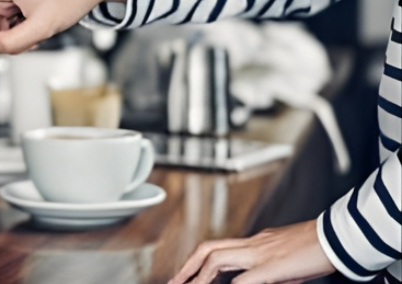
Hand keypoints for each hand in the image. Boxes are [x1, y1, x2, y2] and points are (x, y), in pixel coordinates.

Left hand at [168, 220, 334, 283]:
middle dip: (188, 266)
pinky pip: (244, 278)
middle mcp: (254, 244)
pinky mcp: (272, 266)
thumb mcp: (288, 264)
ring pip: (217, 259)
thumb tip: (254, 283)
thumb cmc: (319, 249)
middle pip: (209, 249)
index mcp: (256, 242)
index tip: (186, 275)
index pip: (219, 249)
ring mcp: (260, 253)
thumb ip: (269, 274)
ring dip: (199, 276)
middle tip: (175, 282)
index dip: (198, 262)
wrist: (341, 237)